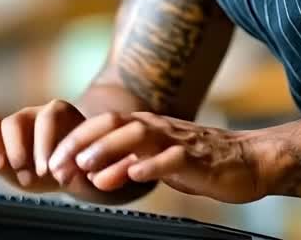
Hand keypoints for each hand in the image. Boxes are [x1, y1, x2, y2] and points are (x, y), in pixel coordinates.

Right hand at [0, 100, 96, 194]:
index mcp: (58, 114)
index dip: (46, 142)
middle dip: (17, 145)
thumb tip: (78, 171)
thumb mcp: (90, 161)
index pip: (48, 116)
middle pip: (17, 119)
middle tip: (22, 168)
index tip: (47, 169)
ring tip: (0, 168)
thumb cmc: (82, 165)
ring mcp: (10, 130)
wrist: (68, 171)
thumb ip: (86, 164)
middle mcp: (32, 116)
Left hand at [49, 111, 265, 203]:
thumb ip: (128, 166)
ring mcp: (178, 141)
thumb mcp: (157, 164)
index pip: (104, 124)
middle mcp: (159, 128)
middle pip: (115, 124)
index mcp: (147, 127)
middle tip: (58, 164)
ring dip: (109, 150)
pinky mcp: (198, 158)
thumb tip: (95, 177)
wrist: (249, 160)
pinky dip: (151, 166)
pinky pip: (173, 158)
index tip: (52, 160)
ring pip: (139, 135)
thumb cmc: (201, 163)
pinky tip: (134, 175)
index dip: (75, 140)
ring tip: (87, 167)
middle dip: (82, 143)